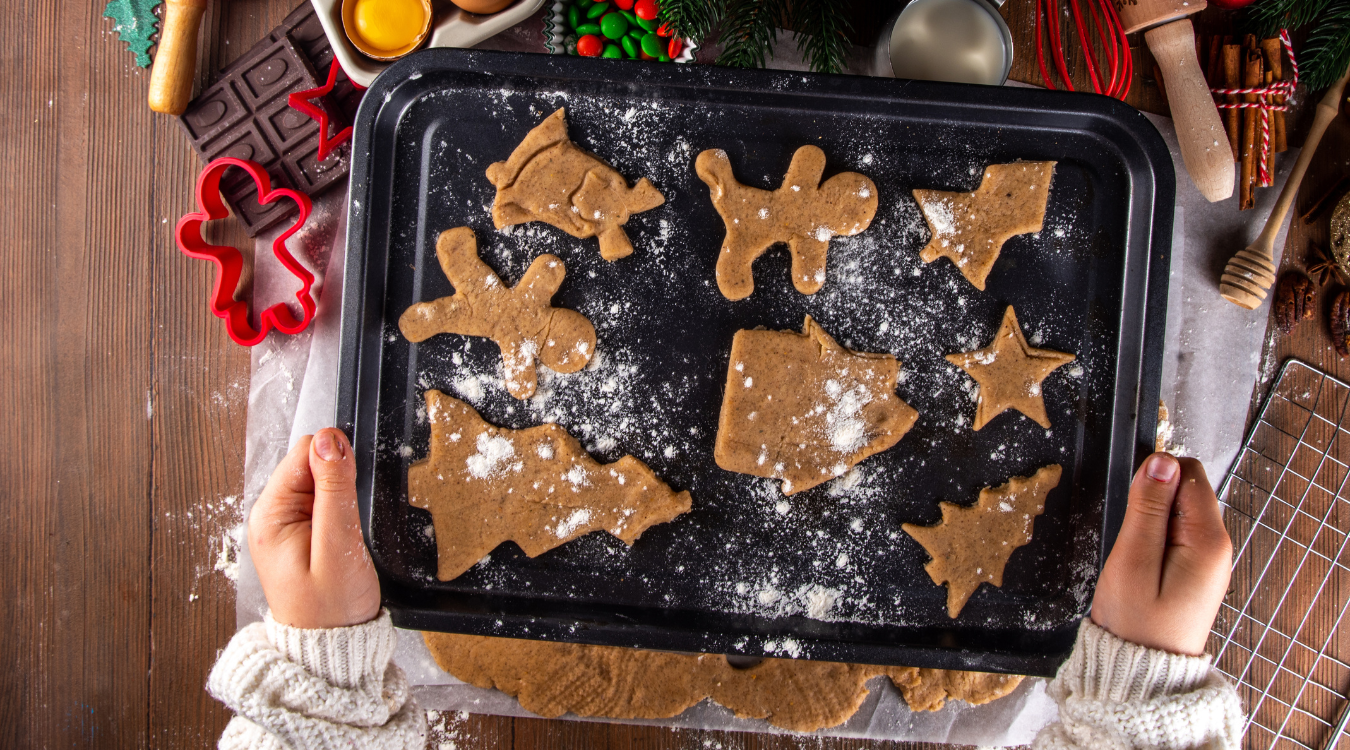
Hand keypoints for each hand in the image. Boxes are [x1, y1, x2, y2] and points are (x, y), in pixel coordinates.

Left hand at [249, 428, 380, 628]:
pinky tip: (342, 538)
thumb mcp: (338, 546)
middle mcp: (272, 514)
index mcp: (270, 514)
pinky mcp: (301, 531)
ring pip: (323, 481)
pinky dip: (341, 512)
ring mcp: (285, 523)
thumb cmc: (331, 608)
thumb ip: (334, 491)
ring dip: (341, 500)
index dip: (337, 465)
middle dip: (339, 484)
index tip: (348, 498)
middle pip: (313, 463)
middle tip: (346, 526)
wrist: (331, 647)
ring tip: (344, 537)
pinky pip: (325, 501)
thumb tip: (330, 440)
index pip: (305, 451)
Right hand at [1090, 452, 1232, 655]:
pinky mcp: (1196, 572)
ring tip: (1134, 557)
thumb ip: (1147, 508)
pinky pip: (1176, 536)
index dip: (1154, 478)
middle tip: (1131, 540)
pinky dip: (1154, 541)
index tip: (1132, 505)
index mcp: (1208, 541)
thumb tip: (1161, 462)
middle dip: (1152, 502)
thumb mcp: (1132, 560)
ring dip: (1151, 523)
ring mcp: (1209, 561)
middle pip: (1186, 491)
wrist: (1142, 674)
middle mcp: (1217, 548)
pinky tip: (1140, 566)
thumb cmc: (1136, 625)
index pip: (1188, 473)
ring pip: (1178, 513)